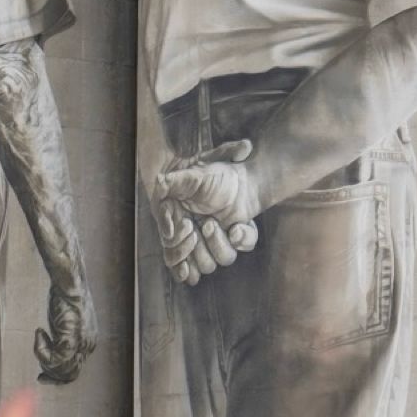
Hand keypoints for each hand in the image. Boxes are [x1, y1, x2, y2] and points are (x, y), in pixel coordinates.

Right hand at [36, 278, 97, 383]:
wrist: (69, 284)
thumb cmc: (65, 298)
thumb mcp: (66, 322)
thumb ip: (63, 337)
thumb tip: (52, 347)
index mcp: (88, 343)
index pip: (75, 370)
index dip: (58, 376)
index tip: (43, 374)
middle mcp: (87, 346)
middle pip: (70, 374)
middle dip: (51, 373)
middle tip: (39, 369)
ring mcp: (81, 344)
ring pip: (62, 370)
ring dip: (45, 361)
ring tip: (39, 341)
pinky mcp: (72, 340)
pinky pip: (56, 359)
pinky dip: (42, 352)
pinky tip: (39, 333)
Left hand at [154, 142, 259, 285]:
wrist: (169, 174)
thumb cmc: (195, 170)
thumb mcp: (210, 159)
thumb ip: (229, 151)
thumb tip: (246, 147)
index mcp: (231, 220)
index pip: (246, 239)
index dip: (244, 238)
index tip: (234, 228)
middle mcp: (217, 236)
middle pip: (226, 257)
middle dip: (217, 243)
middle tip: (206, 223)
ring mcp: (198, 245)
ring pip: (206, 265)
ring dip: (198, 252)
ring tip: (188, 228)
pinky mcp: (178, 249)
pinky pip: (184, 270)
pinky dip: (183, 268)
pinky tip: (182, 265)